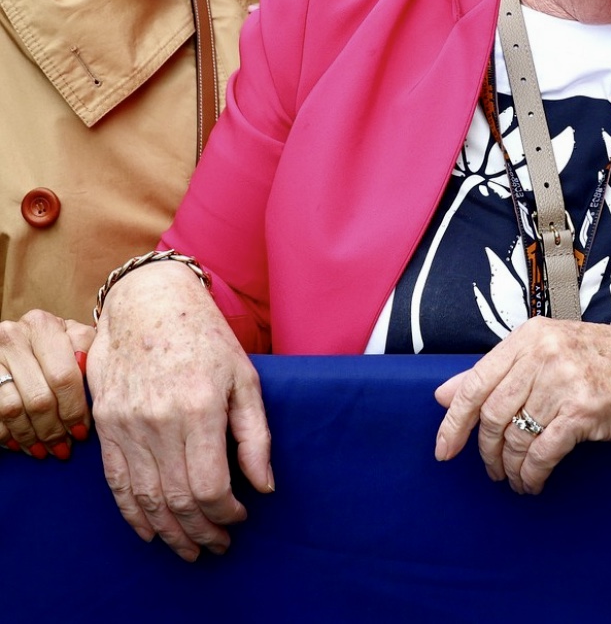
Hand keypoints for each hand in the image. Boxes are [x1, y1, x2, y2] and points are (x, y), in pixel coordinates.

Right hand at [0, 311, 93, 458]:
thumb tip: (93, 381)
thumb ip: (85, 351)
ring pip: (13, 411)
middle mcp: (12, 337)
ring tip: (45, 449)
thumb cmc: (51, 345)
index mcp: (42, 325)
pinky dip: (8, 435)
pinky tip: (21, 443)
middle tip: (64, 446)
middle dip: (54, 429)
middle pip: (38, 398)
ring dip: (31, 436)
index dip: (75, 409)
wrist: (12, 342)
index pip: (64, 377)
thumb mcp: (70, 338)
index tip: (82, 430)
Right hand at [88, 261, 272, 560]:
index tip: (240, 518)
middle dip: (200, 531)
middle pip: (176, 499)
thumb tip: (264, 486)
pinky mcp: (106, 424)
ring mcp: (127, 424)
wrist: (148, 302)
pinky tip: (151, 531)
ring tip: (190, 548)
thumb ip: (255, 435)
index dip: (225, 513)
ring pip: (145, 499)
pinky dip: (133, 514)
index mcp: (199, 407)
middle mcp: (158, 420)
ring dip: (169, 532)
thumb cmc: (205, 336)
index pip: (208, 486)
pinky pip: (116, 483)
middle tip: (217, 545)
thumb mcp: (244, 377)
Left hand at [433, 314, 610, 493]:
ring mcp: (563, 381)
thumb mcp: (549, 352)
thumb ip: (497, 372)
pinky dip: (533, 474)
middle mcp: (542, 354)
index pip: (474, 383)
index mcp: (529, 336)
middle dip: (486, 451)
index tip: (443, 450)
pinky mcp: (584, 410)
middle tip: (492, 469)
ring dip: (511, 467)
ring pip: (516, 437)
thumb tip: (443, 394)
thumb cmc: (607, 360)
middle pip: (492, 415)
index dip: (452, 422)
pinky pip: (542, 453)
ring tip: (517, 478)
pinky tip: (534, 482)